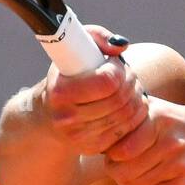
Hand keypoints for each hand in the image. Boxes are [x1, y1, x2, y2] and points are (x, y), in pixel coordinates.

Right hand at [39, 25, 154, 157]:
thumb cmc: (66, 74)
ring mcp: (80, 137)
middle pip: (121, 98)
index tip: (114, 63)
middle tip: (128, 74)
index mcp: (60, 92)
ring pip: (128, 115)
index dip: (119, 69)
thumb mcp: (74, 47)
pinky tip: (128, 104)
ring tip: (129, 87)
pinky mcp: (93, 148)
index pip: (107, 81)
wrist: (48, 115)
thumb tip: (121, 46)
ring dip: (136, 98)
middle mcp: (67, 118)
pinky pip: (127, 130)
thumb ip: (98, 36)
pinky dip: (135, 115)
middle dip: (131, 82)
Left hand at [99, 98, 184, 184]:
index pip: (118, 147)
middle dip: (115, 171)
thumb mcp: (167, 110)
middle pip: (121, 169)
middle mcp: (169, 141)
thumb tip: (104, 116)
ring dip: (126, 184)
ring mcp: (178, 165)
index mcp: (160, 118)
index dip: (110, 153)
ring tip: (132, 177)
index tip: (114, 152)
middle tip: (119, 168)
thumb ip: (139, 112)